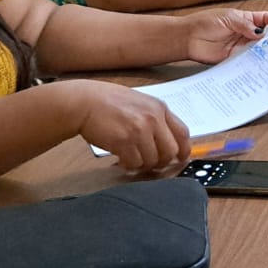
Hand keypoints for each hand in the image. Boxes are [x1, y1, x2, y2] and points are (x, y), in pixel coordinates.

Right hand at [68, 81, 190, 173]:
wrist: (83, 102)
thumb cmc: (107, 102)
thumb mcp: (139, 102)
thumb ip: (154, 118)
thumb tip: (165, 141)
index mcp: (159, 107)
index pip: (182, 133)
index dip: (184, 150)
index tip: (180, 158)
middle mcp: (153, 118)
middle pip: (171, 151)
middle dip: (161, 161)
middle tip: (150, 163)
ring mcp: (139, 130)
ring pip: (152, 160)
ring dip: (142, 164)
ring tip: (131, 159)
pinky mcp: (124, 142)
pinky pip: (135, 163)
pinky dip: (129, 165)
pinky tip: (121, 160)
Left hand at [183, 8, 267, 63]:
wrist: (188, 38)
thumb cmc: (205, 23)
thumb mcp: (228, 18)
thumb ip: (245, 25)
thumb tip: (261, 32)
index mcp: (244, 19)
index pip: (263, 19)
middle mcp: (244, 33)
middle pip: (263, 36)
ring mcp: (240, 46)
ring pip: (257, 49)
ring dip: (263, 51)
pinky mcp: (234, 58)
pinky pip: (247, 60)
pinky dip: (253, 62)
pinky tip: (258, 62)